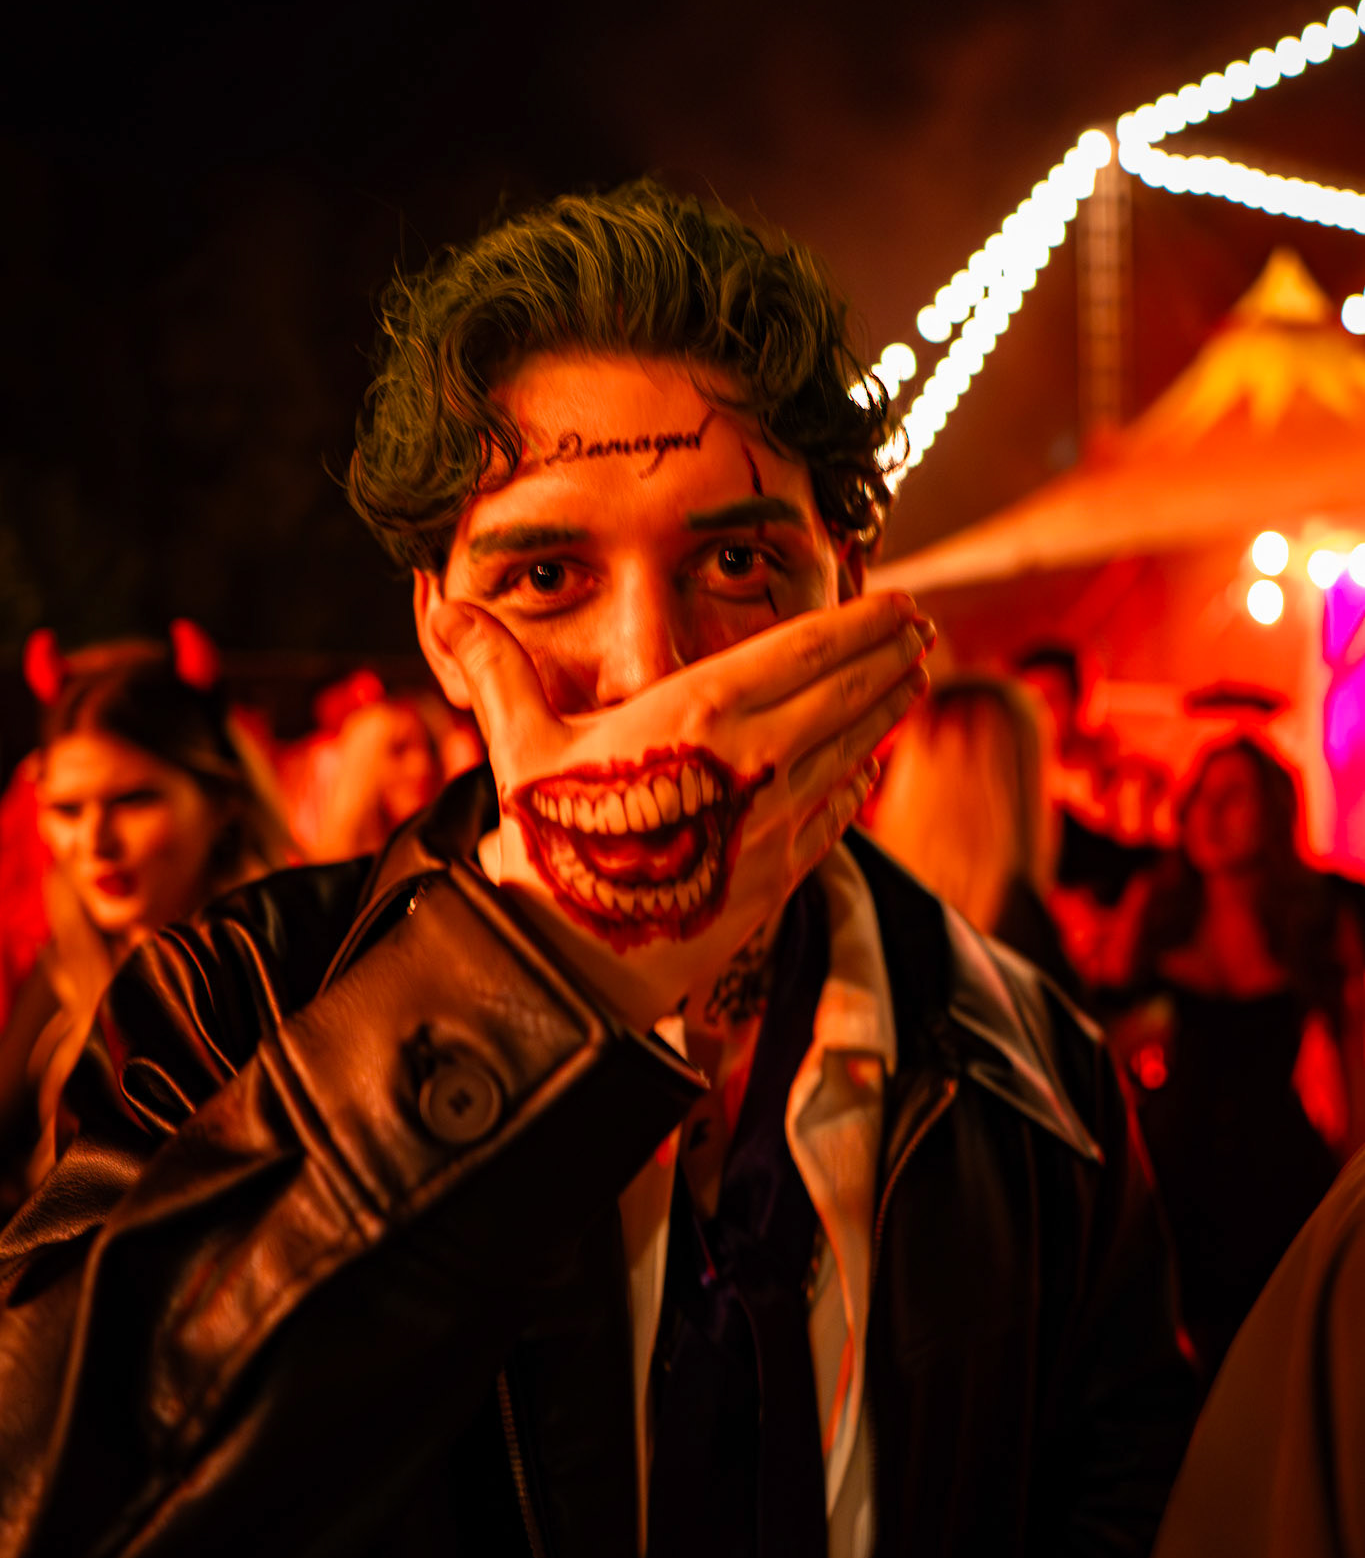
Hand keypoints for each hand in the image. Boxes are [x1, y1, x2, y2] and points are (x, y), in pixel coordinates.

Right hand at [444, 592, 931, 1027]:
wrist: (573, 957)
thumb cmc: (547, 844)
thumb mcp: (518, 747)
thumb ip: (497, 670)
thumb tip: (444, 606)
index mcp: (700, 710)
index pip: (803, 648)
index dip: (859, 621)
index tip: (897, 599)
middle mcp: (756, 757)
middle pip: (846, 691)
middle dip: (888, 655)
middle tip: (921, 628)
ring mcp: (777, 816)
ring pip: (853, 748)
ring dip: (886, 710)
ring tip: (911, 680)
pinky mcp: (781, 871)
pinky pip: (837, 813)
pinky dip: (859, 782)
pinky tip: (869, 768)